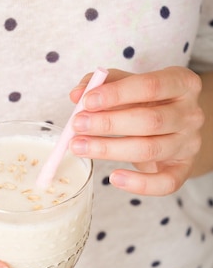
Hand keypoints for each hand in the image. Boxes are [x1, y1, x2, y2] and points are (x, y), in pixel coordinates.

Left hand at [69, 66, 203, 195]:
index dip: (117, 94)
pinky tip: (114, 178)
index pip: (150, 86)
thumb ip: (103, 85)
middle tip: (77, 125)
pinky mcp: (184, 169)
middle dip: (108, 124)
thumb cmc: (146, 101)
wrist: (173, 127)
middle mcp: (190, 113)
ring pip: (150, 149)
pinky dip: (139, 184)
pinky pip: (165, 183)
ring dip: (109, 149)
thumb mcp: (128, 86)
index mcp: (181, 83)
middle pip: (149, 120)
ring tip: (79, 147)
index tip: (87, 101)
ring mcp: (189, 143)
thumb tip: (77, 94)